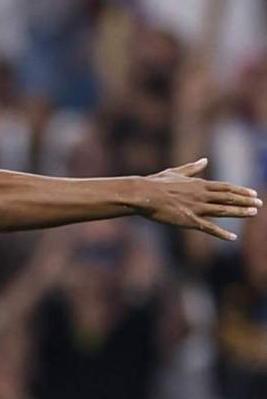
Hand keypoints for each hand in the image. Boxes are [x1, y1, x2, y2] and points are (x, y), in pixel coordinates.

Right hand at [137, 158, 259, 240]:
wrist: (143, 194)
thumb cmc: (155, 183)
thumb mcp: (176, 172)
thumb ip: (192, 168)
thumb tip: (204, 160)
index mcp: (199, 184)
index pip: (225, 187)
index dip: (240, 190)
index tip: (252, 193)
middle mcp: (201, 195)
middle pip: (228, 198)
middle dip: (245, 200)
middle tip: (259, 203)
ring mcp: (197, 208)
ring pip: (223, 210)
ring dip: (240, 212)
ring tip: (254, 213)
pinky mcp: (189, 220)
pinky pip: (209, 228)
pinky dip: (221, 233)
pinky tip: (232, 237)